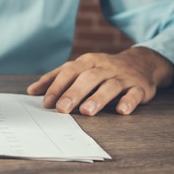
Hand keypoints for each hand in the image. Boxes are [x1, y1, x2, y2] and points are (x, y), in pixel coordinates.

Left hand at [26, 47, 173, 115]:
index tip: (47, 102)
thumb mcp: (80, 68)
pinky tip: (121, 110)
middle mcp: (105, 67)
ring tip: (87, 111)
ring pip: (110, 85)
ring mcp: (123, 77)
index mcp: (88, 61)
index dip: (57, 86)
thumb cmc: (103, 68)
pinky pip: (134, 94)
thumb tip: (32, 91)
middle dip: (74, 93)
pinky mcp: (140, 87)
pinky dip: (128, 102)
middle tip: (62, 109)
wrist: (141, 62)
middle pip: (88, 78)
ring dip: (98, 98)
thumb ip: (56, 78)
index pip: (70, 71)